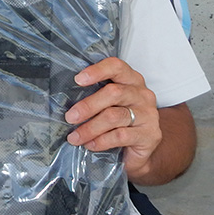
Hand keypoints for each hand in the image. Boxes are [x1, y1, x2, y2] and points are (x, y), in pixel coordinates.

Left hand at [65, 57, 161, 180]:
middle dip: (87, 106)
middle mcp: (142, 94)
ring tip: (75, 137)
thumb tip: (64, 99)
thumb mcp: (109, 103)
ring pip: (114, 116)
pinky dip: (101, 141)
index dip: (97, 71)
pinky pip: (120, 136)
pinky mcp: (150, 135)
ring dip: (90, 128)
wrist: (143, 148)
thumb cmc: (120, 120)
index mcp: (131, 79)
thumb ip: (95, 95)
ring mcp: (148, 114)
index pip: (116, 66)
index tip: (77, 79)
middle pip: (113, 93)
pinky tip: (90, 144)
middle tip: (69, 117)